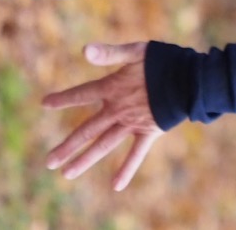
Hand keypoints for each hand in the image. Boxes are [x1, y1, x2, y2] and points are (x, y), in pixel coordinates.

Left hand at [42, 42, 164, 190]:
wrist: (191, 80)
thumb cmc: (163, 60)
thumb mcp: (135, 51)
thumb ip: (109, 53)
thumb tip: (84, 50)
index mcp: (113, 88)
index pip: (82, 94)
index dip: (63, 99)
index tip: (44, 104)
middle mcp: (118, 109)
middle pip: (87, 130)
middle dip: (67, 147)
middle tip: (48, 163)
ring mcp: (132, 123)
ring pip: (104, 145)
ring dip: (85, 160)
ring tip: (67, 174)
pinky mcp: (148, 132)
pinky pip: (135, 154)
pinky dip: (127, 169)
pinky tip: (116, 186)